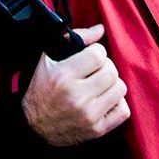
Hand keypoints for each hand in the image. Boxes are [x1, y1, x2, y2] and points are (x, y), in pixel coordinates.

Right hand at [22, 24, 130, 145]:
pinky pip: (123, 111)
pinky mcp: (97, 129)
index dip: (96, 52)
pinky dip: (117, 104)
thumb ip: (74, 38)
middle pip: (111, 71)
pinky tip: (104, 100)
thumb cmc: (41, 89)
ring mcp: (88, 115)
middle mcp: (77, 96)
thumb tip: (100, 29)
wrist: (34, 125)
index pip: (98, 54)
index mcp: (63, 75)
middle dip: (105, 67)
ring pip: (120, 89)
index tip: (90, 56)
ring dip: (111, 84)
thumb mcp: (48, 59)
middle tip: (95, 71)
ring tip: (100, 85)